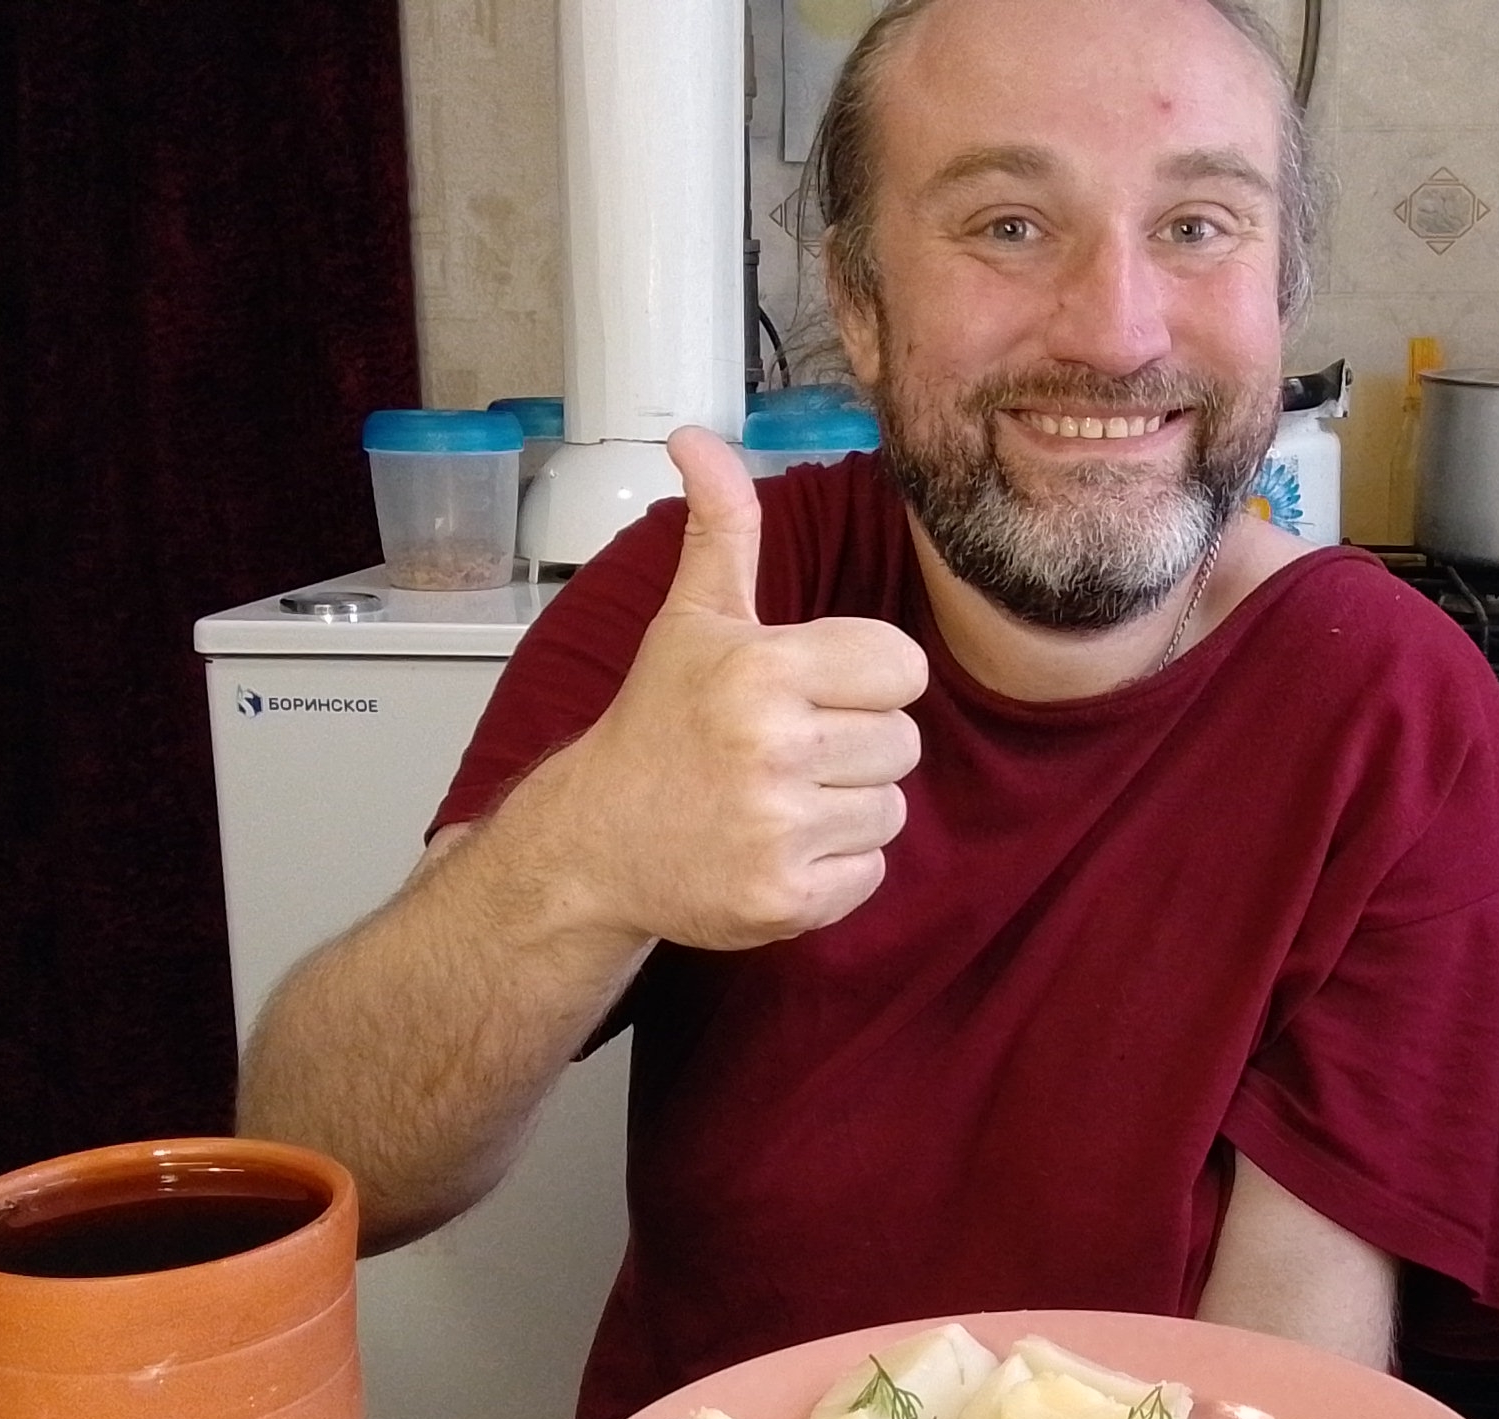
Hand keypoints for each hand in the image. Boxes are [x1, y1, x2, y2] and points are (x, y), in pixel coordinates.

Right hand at [494, 425, 927, 949]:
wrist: (594, 845)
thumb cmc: (657, 724)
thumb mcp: (692, 620)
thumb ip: (720, 529)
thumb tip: (698, 438)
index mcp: (762, 669)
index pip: (901, 667)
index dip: (866, 680)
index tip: (812, 691)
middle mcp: (771, 748)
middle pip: (904, 742)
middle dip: (856, 746)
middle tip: (788, 751)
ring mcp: (777, 831)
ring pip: (891, 809)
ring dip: (847, 808)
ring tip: (780, 798)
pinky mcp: (785, 901)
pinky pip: (871, 873)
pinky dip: (835, 869)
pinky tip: (777, 847)